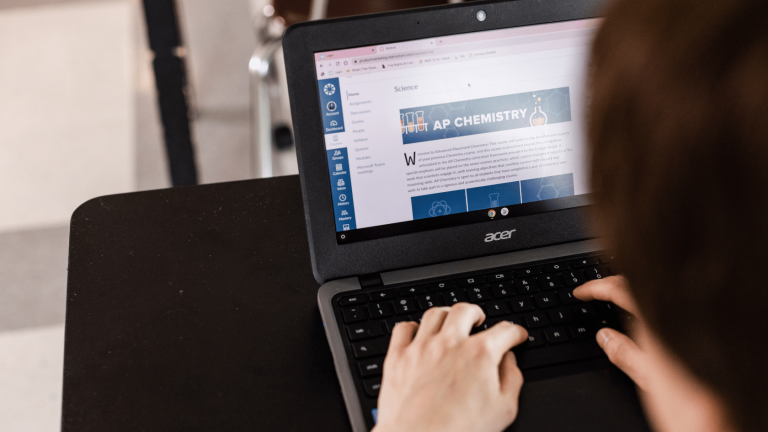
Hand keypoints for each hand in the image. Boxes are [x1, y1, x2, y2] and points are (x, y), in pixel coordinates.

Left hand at [373, 303, 528, 431]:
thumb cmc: (460, 431)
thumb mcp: (503, 410)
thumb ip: (511, 379)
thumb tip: (509, 362)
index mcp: (480, 354)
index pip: (504, 330)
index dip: (515, 331)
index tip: (516, 335)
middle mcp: (450, 343)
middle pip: (465, 311)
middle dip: (476, 313)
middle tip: (480, 320)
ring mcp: (421, 348)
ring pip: (435, 314)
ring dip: (446, 315)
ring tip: (451, 322)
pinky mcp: (398, 357)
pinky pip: (404, 328)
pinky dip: (413, 327)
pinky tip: (418, 335)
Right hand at [573, 276, 732, 431]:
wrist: (723, 421)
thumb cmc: (693, 404)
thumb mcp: (648, 379)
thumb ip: (625, 353)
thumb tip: (605, 336)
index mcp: (664, 319)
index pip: (623, 288)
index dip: (597, 287)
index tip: (581, 293)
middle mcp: (683, 314)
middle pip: (642, 282)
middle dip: (614, 284)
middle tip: (595, 292)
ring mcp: (694, 321)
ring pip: (657, 292)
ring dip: (633, 291)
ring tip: (615, 299)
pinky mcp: (705, 329)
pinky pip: (672, 305)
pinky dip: (651, 304)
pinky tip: (647, 317)